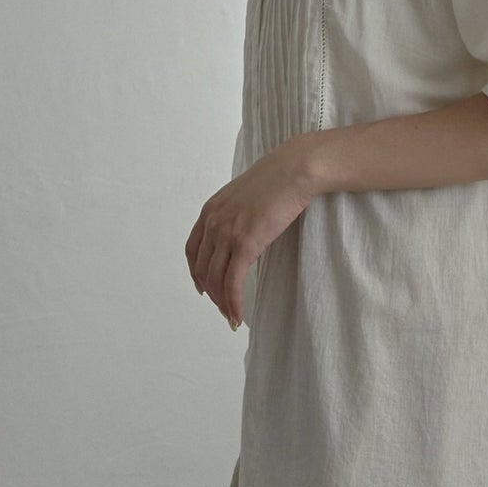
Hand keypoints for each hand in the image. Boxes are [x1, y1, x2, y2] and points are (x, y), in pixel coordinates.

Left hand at [185, 137, 316, 328]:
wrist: (295, 169)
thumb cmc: (279, 178)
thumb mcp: (247, 194)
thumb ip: (238, 213)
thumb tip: (246, 228)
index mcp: (211, 209)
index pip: (192, 249)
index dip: (195, 272)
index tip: (202, 287)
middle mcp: (213, 222)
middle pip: (202, 269)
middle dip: (211, 293)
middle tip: (223, 308)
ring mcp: (227, 233)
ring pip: (215, 279)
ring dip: (222, 303)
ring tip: (231, 317)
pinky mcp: (245, 243)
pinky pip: (233, 282)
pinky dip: (233, 303)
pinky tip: (238, 315)